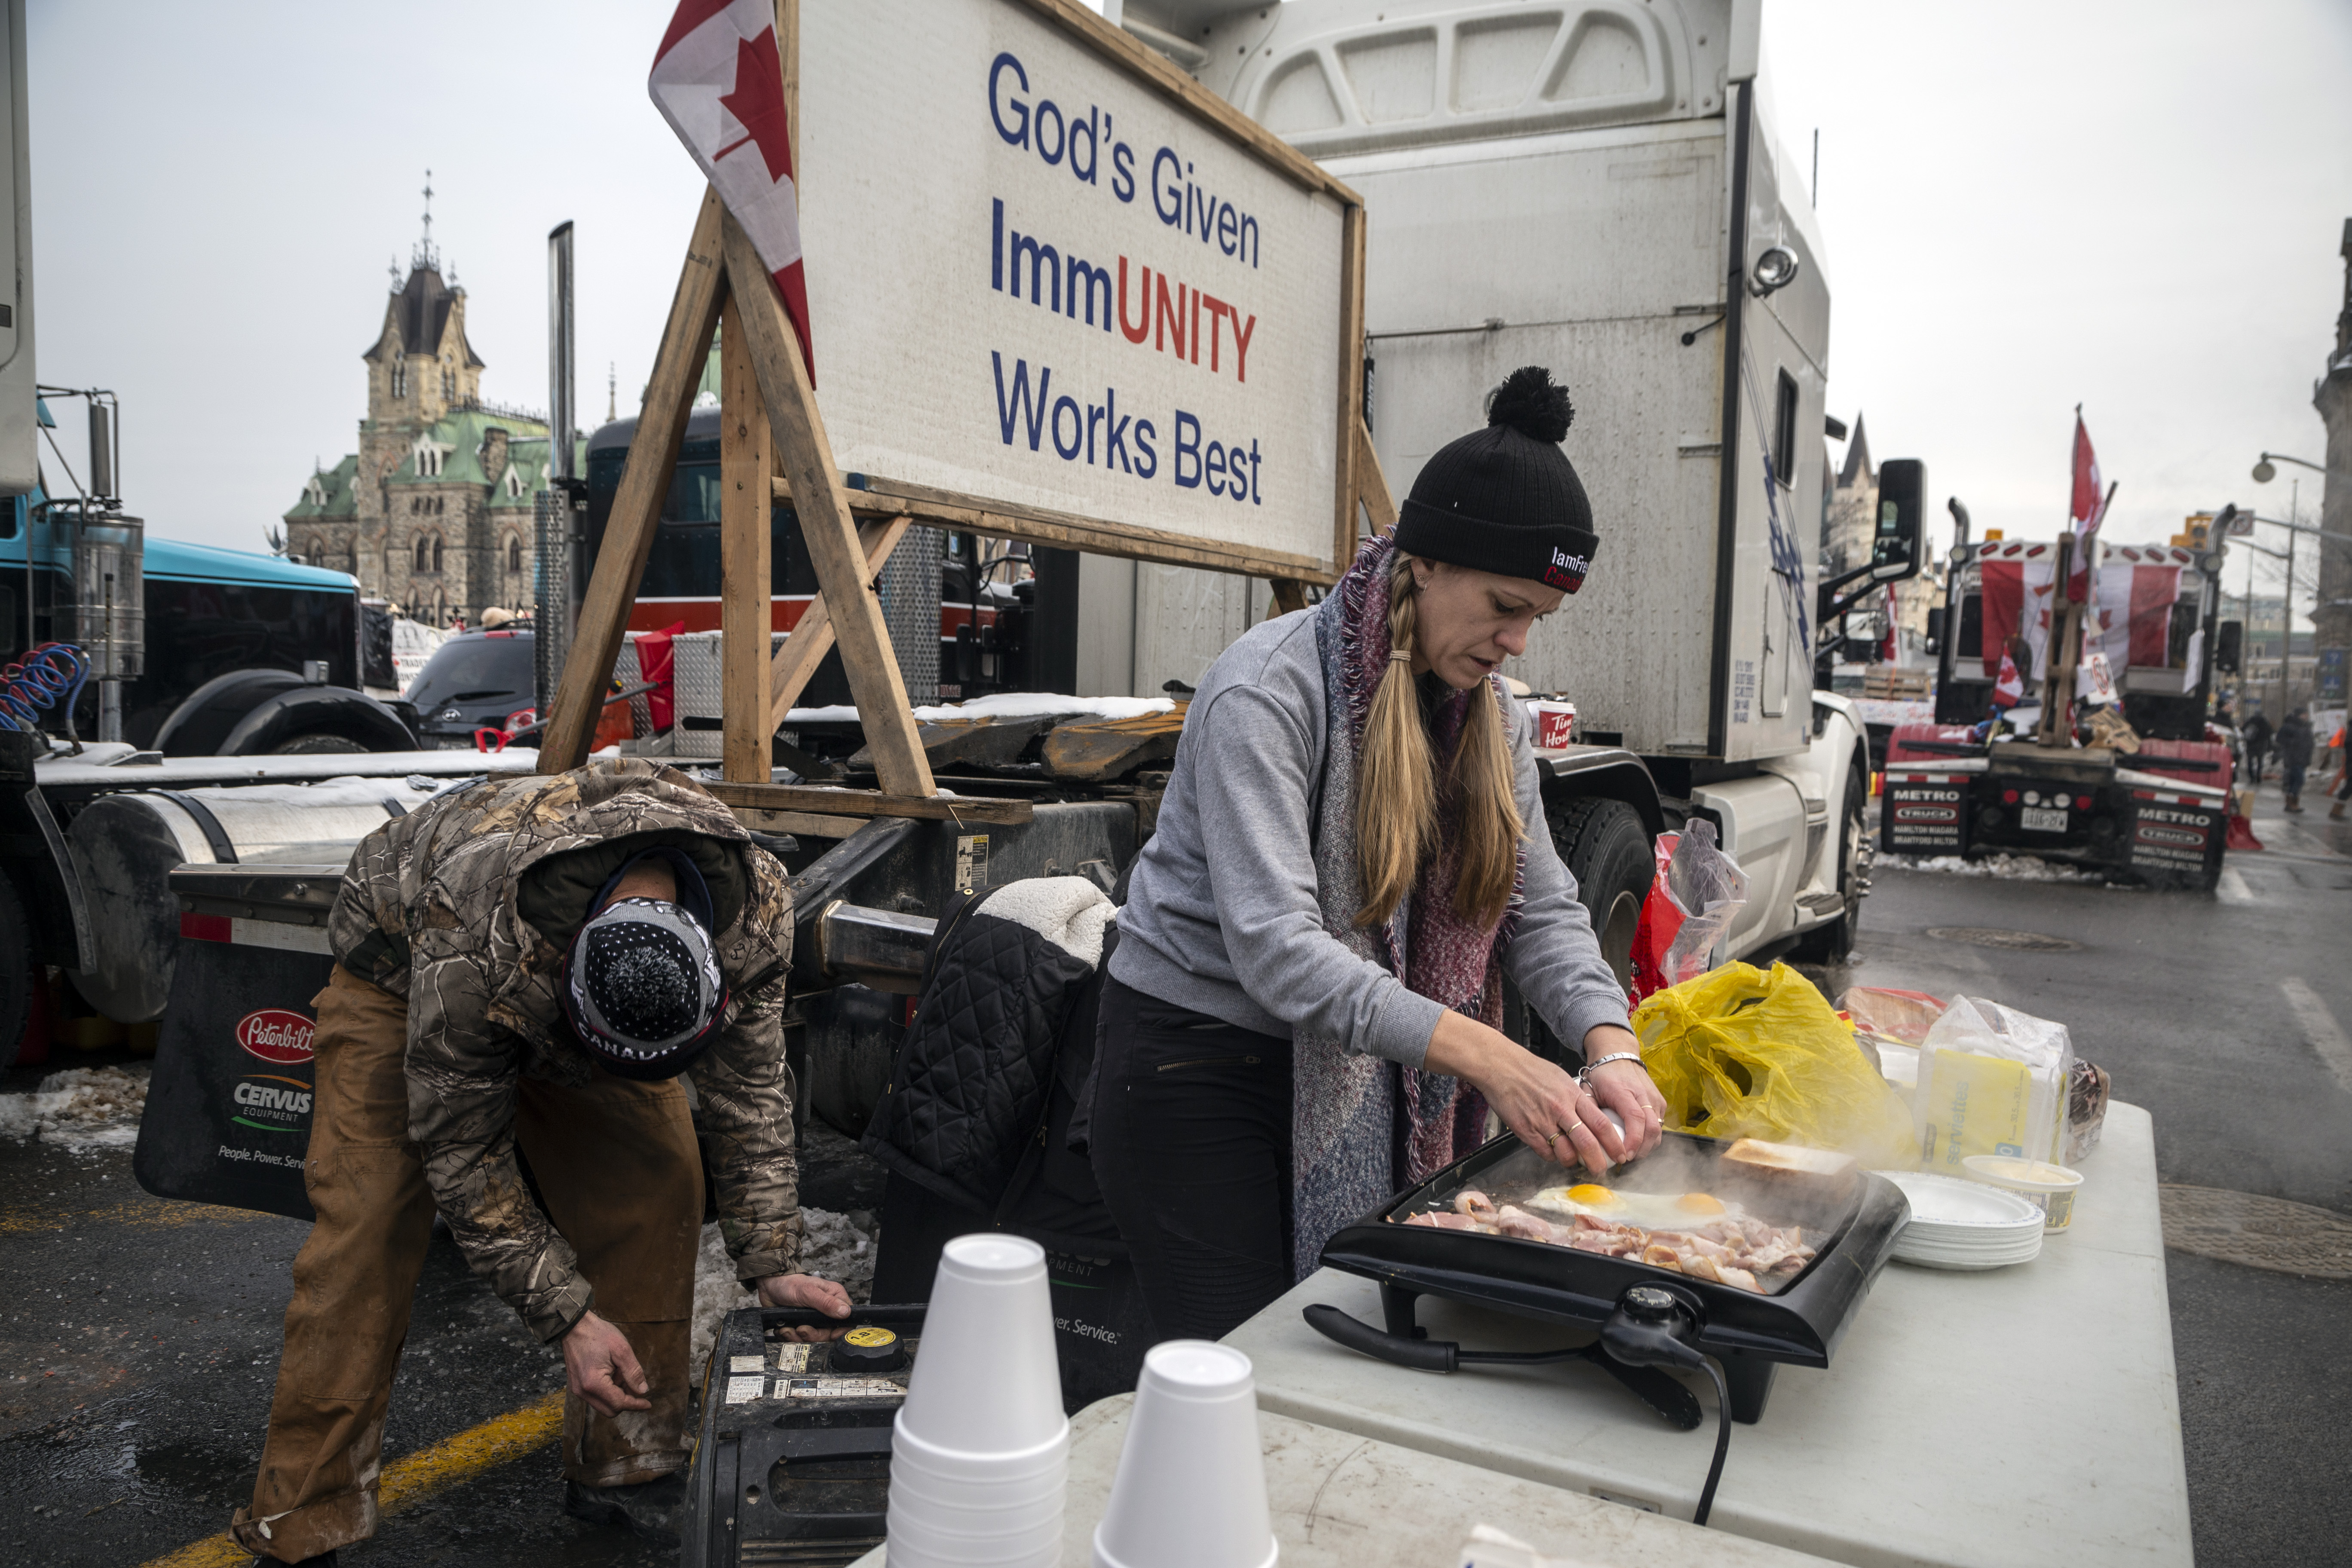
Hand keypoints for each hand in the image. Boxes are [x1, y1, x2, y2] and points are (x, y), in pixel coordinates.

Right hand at [562, 1310, 650, 1416]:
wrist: (574, 1326)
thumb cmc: (597, 1334)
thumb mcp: (622, 1350)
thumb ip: (633, 1372)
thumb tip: (643, 1391)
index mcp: (593, 1383)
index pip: (619, 1403)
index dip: (636, 1404)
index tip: (648, 1404)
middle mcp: (583, 1391)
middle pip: (610, 1410)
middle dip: (626, 1400)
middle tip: (634, 1382)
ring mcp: (578, 1389)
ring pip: (603, 1404)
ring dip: (617, 1394)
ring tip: (620, 1371)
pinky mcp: (577, 1385)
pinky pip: (596, 1396)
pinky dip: (608, 1390)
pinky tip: (613, 1372)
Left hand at [758, 1272, 853, 1340]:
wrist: (769, 1286)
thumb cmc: (789, 1283)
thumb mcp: (808, 1292)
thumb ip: (826, 1303)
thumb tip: (846, 1312)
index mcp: (834, 1297)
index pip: (847, 1319)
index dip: (840, 1330)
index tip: (829, 1334)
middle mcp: (826, 1309)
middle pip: (829, 1333)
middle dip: (813, 1335)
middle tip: (802, 1328)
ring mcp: (813, 1318)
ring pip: (813, 1337)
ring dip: (798, 1336)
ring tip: (789, 1327)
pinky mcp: (801, 1324)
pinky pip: (799, 1338)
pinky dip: (790, 1336)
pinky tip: (785, 1328)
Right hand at [1426, 1012, 1625, 1174]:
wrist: (1501, 1067)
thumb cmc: (1531, 1070)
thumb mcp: (1561, 1078)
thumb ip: (1576, 1098)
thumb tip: (1590, 1116)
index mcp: (1572, 1095)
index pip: (1601, 1124)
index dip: (1614, 1143)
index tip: (1621, 1154)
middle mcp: (1560, 1109)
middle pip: (1587, 1143)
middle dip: (1598, 1162)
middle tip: (1601, 1170)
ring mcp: (1542, 1121)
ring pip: (1565, 1153)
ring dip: (1572, 1162)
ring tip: (1573, 1161)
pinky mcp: (1525, 1131)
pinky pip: (1545, 1152)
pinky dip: (1552, 1156)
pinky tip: (1552, 1151)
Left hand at [1580, 1025, 1666, 1161]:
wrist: (1617, 1055)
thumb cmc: (1601, 1075)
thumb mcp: (1588, 1090)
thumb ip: (1588, 1113)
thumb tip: (1586, 1139)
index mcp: (1623, 1091)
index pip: (1635, 1119)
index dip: (1633, 1141)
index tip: (1624, 1156)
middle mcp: (1643, 1094)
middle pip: (1652, 1128)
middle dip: (1641, 1149)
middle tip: (1627, 1159)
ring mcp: (1654, 1097)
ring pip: (1658, 1129)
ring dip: (1647, 1146)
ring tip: (1632, 1154)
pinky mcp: (1660, 1101)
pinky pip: (1660, 1124)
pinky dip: (1651, 1137)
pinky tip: (1639, 1143)